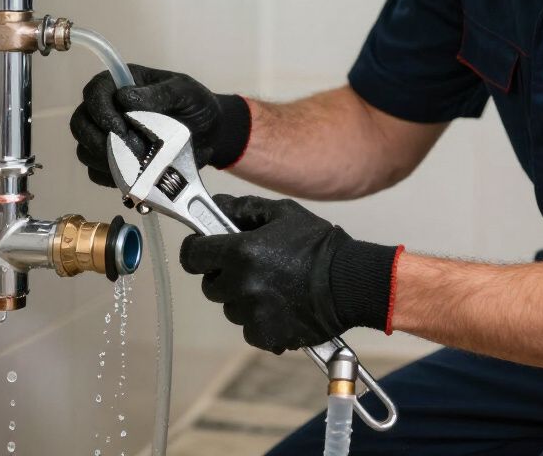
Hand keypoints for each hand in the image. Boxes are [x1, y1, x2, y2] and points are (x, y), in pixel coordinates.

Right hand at [69, 64, 251, 186]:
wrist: (210, 133)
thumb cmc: (195, 105)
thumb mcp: (184, 91)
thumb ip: (159, 93)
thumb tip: (125, 98)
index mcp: (122, 85)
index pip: (94, 92)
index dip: (99, 110)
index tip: (119, 127)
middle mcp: (109, 111)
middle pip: (80, 124)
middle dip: (98, 141)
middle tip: (128, 151)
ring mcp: (108, 139)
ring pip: (85, 152)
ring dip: (107, 162)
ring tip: (138, 165)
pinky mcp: (114, 164)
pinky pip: (98, 174)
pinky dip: (112, 179)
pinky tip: (135, 178)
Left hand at [180, 195, 399, 352]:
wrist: (350, 283)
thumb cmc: (319, 245)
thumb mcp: (283, 214)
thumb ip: (244, 208)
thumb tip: (215, 206)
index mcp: (240, 252)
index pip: (192, 256)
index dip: (197, 251)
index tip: (205, 249)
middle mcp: (241, 284)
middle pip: (211, 285)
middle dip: (225, 275)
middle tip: (251, 267)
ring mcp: (252, 313)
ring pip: (230, 308)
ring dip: (243, 299)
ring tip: (273, 287)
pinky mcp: (266, 335)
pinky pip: (249, 329)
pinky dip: (260, 321)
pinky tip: (281, 307)